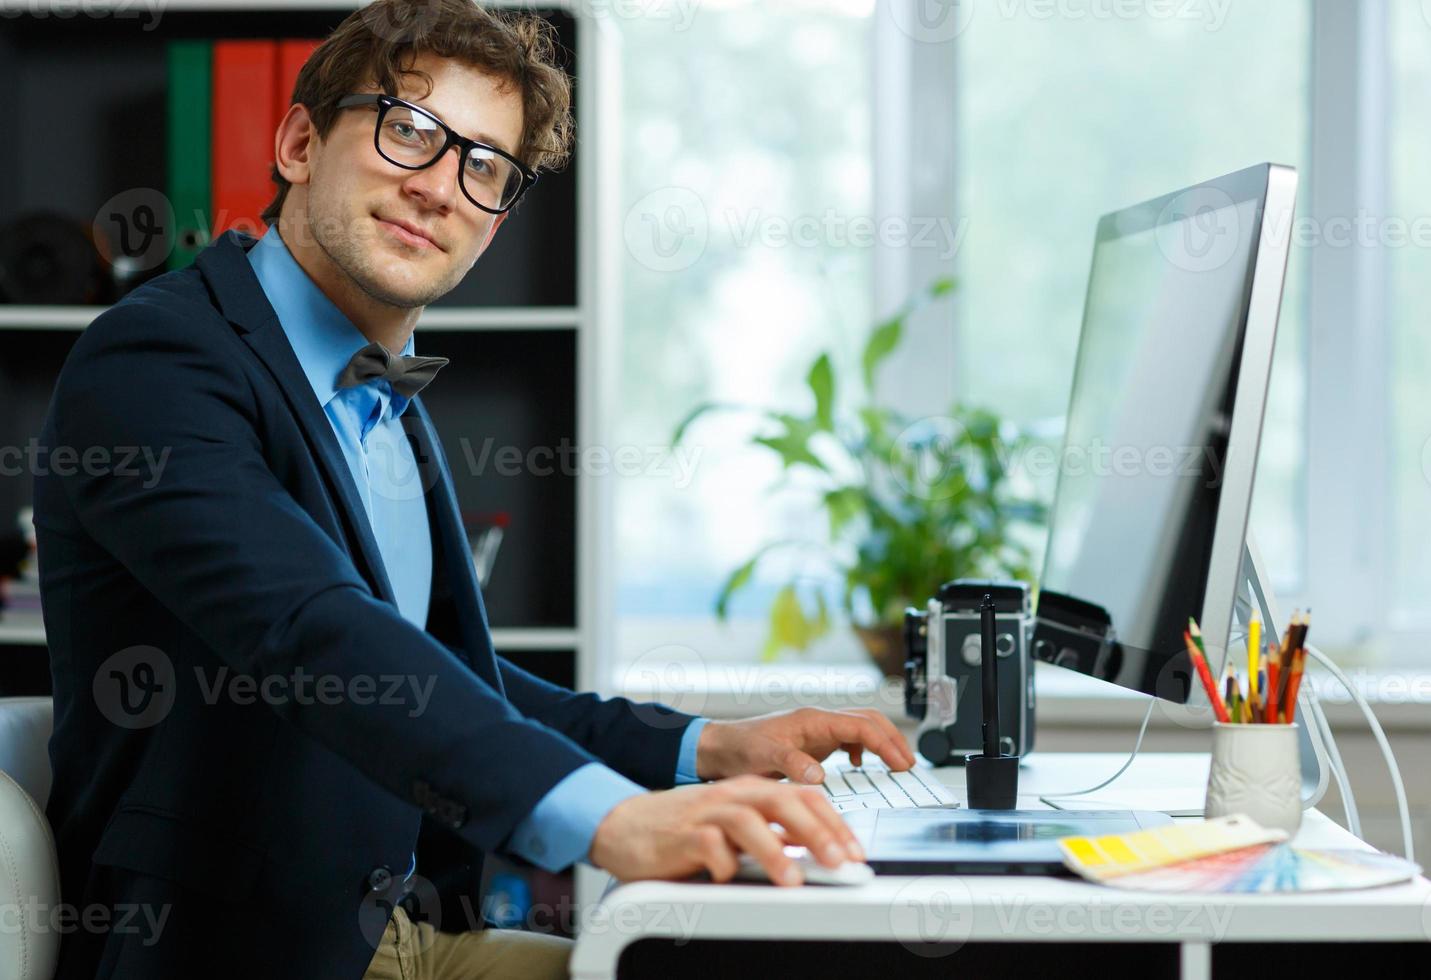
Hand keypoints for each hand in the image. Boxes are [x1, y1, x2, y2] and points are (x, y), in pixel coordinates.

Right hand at [589, 776, 862, 885]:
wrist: (626, 826)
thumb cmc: (684, 831)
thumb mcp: (736, 828)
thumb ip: (772, 833)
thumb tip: (817, 852)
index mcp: (751, 791)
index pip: (803, 796)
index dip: (834, 822)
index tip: (855, 851)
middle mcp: (732, 796)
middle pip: (782, 802)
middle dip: (816, 832)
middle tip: (839, 862)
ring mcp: (706, 814)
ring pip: (747, 821)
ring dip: (773, 850)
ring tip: (791, 878)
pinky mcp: (681, 836)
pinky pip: (706, 845)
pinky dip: (722, 863)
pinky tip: (729, 877)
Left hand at [695, 707, 915, 783]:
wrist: (718, 748)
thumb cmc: (738, 748)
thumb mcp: (763, 758)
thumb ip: (792, 764)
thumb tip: (820, 775)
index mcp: (812, 720)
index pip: (860, 726)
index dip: (885, 744)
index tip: (901, 763)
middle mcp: (818, 721)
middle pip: (867, 721)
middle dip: (892, 739)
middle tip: (908, 764)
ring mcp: (816, 731)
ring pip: (860, 728)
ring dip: (881, 742)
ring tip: (896, 764)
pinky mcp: (812, 742)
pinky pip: (846, 739)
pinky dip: (862, 749)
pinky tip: (858, 765)